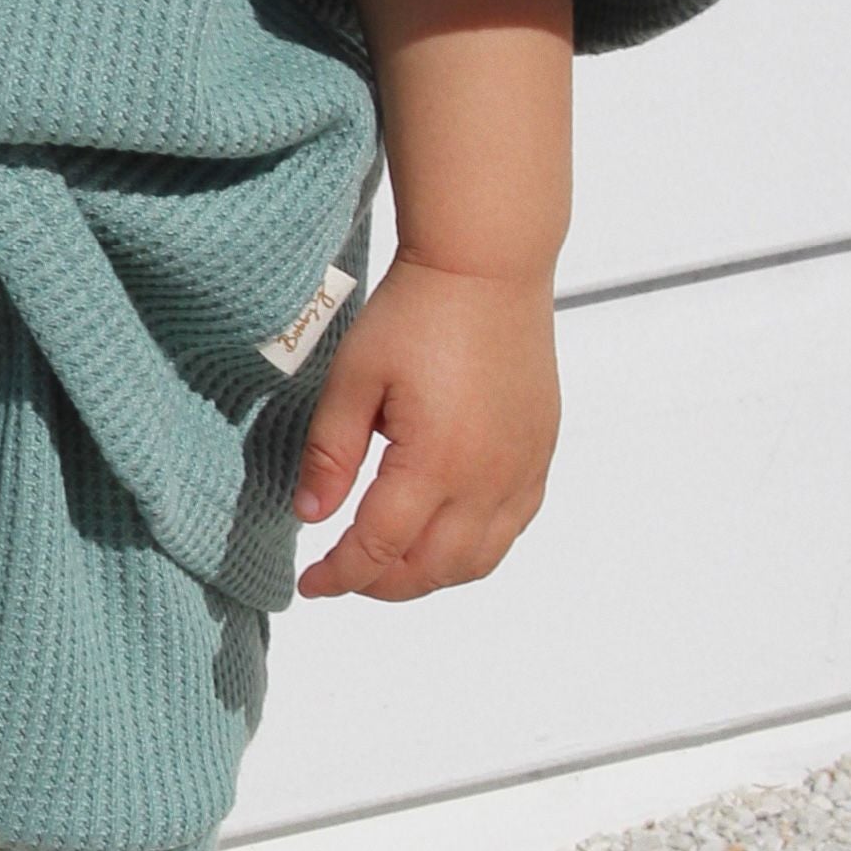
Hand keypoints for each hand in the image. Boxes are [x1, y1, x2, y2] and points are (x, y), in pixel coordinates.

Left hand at [290, 256, 559, 600]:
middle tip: (343, 573)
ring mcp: (521, 469)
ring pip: (477, 560)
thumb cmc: (418, 312)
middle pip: (430, 568)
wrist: (486, 267)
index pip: (379, 550)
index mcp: (434, 463)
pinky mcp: (539, 453)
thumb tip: (311, 516)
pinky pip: (512, 527)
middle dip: (380, 583)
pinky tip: (443, 534)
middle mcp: (487, 479)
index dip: (339, 575)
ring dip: (428, 575)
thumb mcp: (353, 379)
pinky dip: (474, 549)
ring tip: (388, 562)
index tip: (310, 583)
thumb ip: (330, 455)